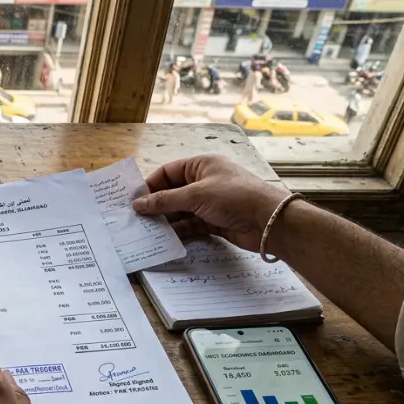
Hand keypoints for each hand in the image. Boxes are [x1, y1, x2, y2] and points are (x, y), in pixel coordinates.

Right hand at [131, 154, 285, 251]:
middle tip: (136, 218)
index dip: (150, 185)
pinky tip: (164, 238)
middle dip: (156, 205)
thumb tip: (138, 204)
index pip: (168, 172)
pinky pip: (190, 224)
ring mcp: (209, 202)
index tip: (134, 201)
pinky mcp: (214, 221)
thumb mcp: (196, 195)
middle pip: (172, 192)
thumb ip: (165, 201)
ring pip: (180, 210)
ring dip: (165, 219)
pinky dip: (178, 230)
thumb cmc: (234, 197)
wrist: (269, 222)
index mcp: (201, 165)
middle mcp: (204, 181)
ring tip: (146, 230)